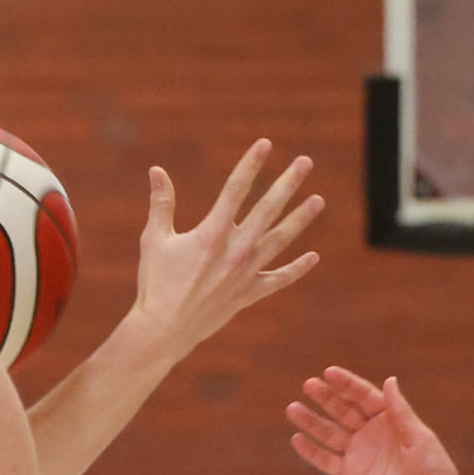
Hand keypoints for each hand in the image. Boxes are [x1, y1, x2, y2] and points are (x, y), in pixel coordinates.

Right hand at [123, 140, 324, 358]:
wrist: (164, 330)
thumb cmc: (155, 283)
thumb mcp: (154, 240)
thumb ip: (161, 203)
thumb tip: (156, 170)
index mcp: (212, 234)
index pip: (236, 190)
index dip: (251, 164)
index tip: (265, 144)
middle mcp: (235, 250)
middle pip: (268, 209)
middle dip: (287, 183)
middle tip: (305, 162)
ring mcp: (245, 273)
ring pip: (280, 240)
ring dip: (301, 219)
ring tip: (319, 200)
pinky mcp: (248, 294)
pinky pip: (278, 279)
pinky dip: (296, 269)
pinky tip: (314, 256)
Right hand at [285, 367, 469, 474]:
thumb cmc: (434, 474)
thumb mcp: (420, 440)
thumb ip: (400, 412)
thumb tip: (389, 380)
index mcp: (391, 419)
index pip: (365, 396)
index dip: (347, 384)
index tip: (329, 373)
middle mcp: (373, 433)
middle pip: (344, 410)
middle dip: (326, 397)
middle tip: (308, 384)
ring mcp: (361, 454)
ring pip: (331, 433)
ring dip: (312, 421)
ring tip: (293, 408)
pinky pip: (327, 461)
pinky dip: (312, 452)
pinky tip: (297, 439)